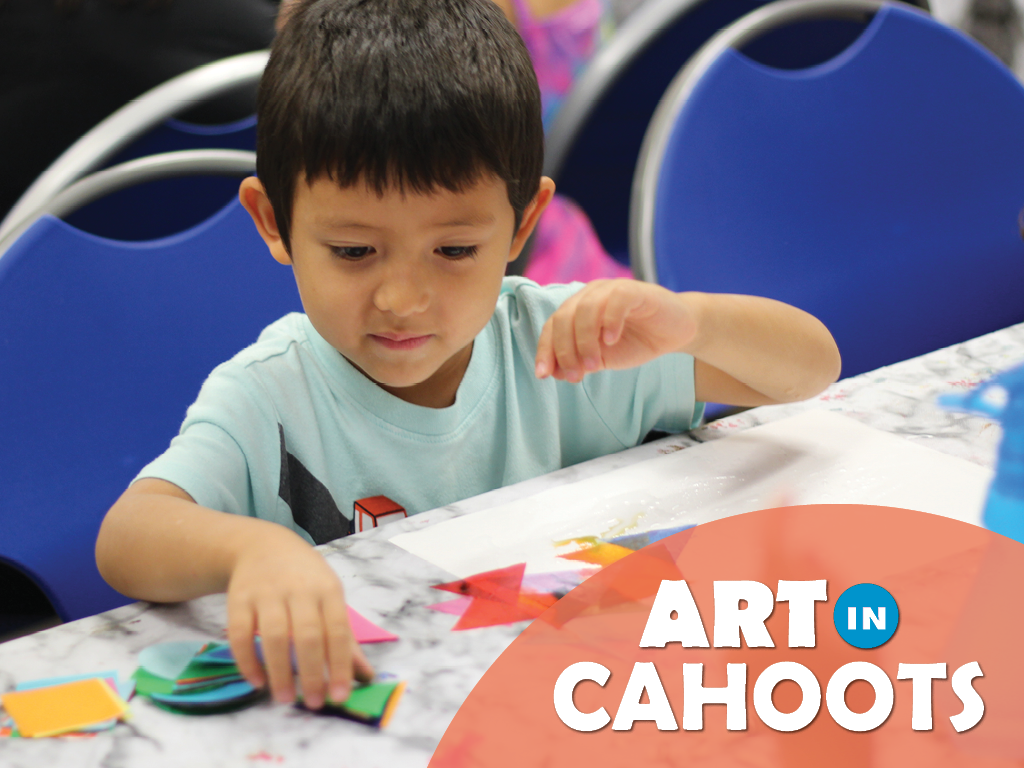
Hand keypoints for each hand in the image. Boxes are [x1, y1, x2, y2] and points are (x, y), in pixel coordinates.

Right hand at [226, 528, 373, 708]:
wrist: (262, 545)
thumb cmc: (305, 578)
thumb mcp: (330, 597)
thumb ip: (345, 638)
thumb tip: (365, 675)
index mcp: (327, 589)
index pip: (338, 631)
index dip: (340, 665)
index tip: (340, 695)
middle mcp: (298, 589)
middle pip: (307, 635)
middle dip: (312, 673)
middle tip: (313, 703)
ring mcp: (267, 593)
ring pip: (273, 636)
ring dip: (279, 671)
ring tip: (284, 698)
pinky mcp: (239, 598)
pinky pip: (240, 634)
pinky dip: (247, 660)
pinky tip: (257, 681)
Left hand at [535, 280, 698, 381]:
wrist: (676, 332)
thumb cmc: (636, 342)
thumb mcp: (602, 358)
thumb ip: (579, 362)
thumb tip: (554, 373)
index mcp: (577, 310)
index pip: (552, 327)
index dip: (545, 350)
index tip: (543, 375)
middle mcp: (590, 295)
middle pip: (564, 317)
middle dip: (564, 350)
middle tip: (575, 376)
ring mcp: (611, 290)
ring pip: (585, 309)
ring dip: (584, 340)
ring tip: (593, 365)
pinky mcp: (635, 290)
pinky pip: (616, 300)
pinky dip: (609, 321)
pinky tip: (611, 341)